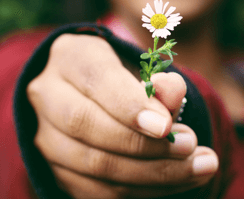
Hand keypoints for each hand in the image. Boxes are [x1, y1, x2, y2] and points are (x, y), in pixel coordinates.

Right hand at [27, 34, 218, 197]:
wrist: (89, 92)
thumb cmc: (120, 74)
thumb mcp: (139, 65)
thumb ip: (157, 78)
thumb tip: (173, 91)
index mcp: (70, 56)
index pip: (96, 80)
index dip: (131, 105)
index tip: (166, 127)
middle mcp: (48, 94)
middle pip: (87, 124)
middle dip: (145, 143)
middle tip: (191, 146)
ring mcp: (45, 134)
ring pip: (93, 164)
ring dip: (152, 172)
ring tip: (198, 166)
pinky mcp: (55, 166)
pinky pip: (95, 189)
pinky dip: (141, 189)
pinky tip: (176, 179)